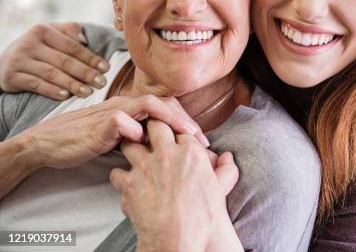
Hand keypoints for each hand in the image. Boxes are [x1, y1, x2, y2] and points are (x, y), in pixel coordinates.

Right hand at [0, 22, 109, 99]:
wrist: (2, 62)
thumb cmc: (37, 47)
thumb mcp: (50, 34)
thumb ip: (69, 31)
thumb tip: (86, 39)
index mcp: (43, 30)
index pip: (72, 46)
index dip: (90, 58)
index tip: (106, 68)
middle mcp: (29, 44)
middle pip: (64, 61)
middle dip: (85, 73)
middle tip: (101, 83)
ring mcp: (19, 60)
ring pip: (51, 74)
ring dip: (72, 84)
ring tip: (88, 92)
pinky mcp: (11, 77)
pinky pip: (36, 85)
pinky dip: (52, 91)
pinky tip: (66, 96)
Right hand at [20, 95, 207, 169]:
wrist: (48, 143)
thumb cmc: (85, 141)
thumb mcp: (119, 138)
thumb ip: (139, 138)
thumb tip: (166, 149)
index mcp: (132, 108)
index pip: (167, 106)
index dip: (187, 120)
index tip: (202, 140)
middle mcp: (126, 106)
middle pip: (165, 102)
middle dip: (186, 120)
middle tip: (202, 141)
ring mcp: (112, 112)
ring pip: (148, 104)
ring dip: (172, 119)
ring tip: (186, 136)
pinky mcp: (97, 125)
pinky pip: (120, 120)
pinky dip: (134, 128)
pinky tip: (143, 141)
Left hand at [110, 120, 239, 251]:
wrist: (177, 238)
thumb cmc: (200, 217)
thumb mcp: (221, 190)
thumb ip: (227, 170)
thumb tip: (228, 156)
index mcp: (190, 152)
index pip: (181, 129)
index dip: (177, 134)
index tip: (175, 140)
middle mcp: (167, 154)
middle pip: (155, 126)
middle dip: (153, 129)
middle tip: (152, 136)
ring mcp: (145, 167)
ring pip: (130, 143)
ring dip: (132, 147)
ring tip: (135, 154)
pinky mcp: (129, 183)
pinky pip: (117, 172)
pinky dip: (120, 176)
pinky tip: (126, 181)